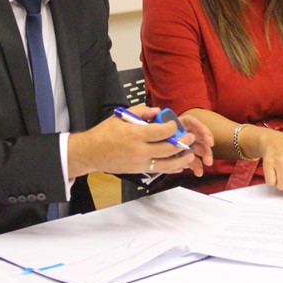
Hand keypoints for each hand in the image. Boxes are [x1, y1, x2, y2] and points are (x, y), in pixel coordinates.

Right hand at [68, 105, 211, 177]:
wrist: (91, 153)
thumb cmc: (105, 132)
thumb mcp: (121, 116)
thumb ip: (141, 112)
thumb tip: (158, 111)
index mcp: (135, 135)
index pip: (161, 132)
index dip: (173, 127)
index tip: (176, 124)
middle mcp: (140, 150)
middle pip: (168, 148)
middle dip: (182, 142)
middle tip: (190, 137)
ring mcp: (140, 163)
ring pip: (167, 164)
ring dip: (181, 159)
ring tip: (190, 153)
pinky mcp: (139, 170)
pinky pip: (159, 170)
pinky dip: (171, 168)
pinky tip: (180, 165)